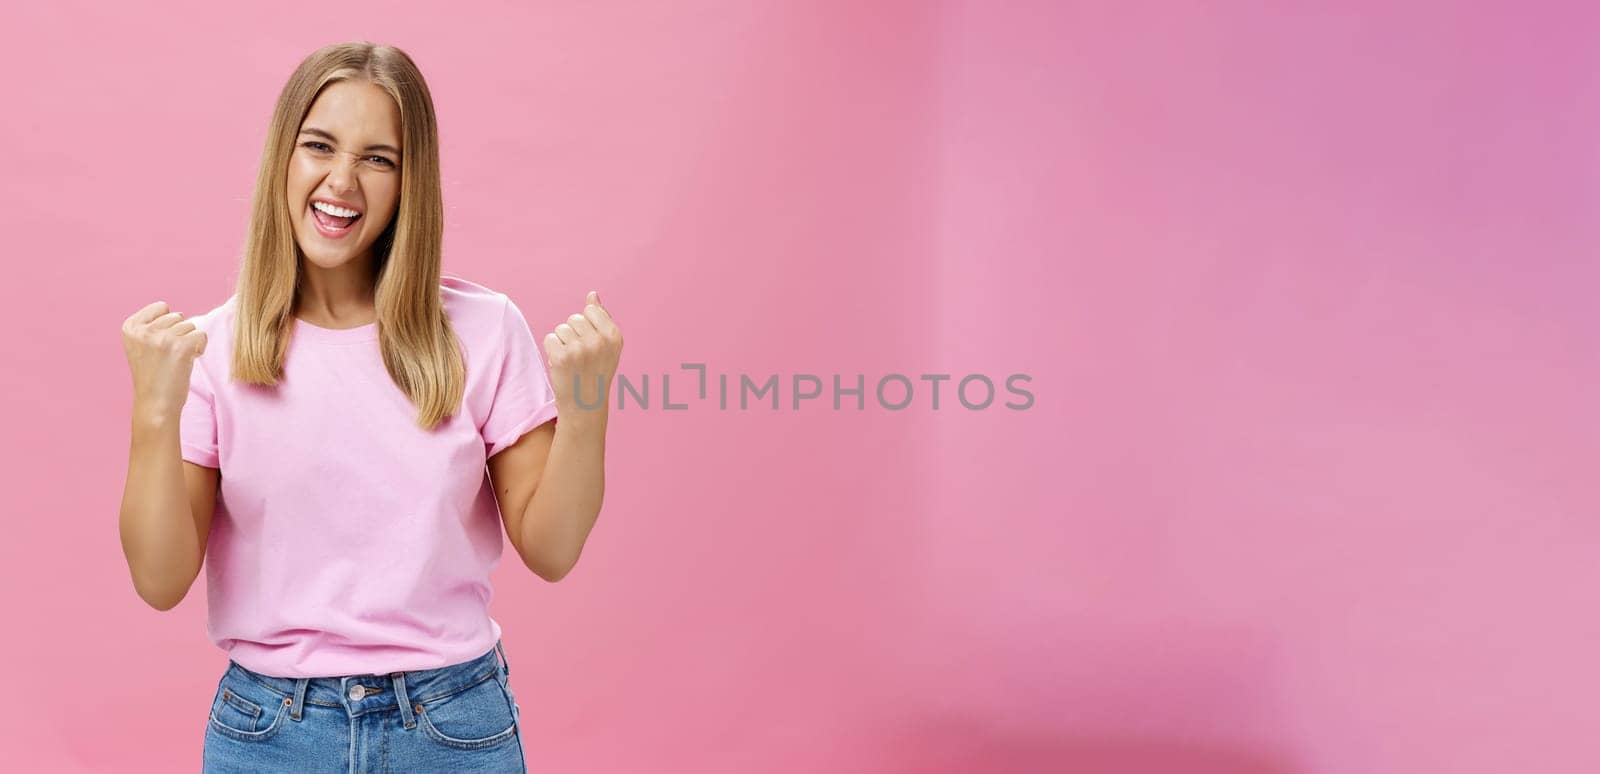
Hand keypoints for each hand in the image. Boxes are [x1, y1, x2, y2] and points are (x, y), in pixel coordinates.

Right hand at [122, 300, 207, 422]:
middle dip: (179, 334)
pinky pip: (202, 335)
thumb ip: (152, 326)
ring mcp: (162, 337)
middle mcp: (144, 330)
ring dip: (189, 342)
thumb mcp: (141, 346)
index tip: (159, 345)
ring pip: (191, 325)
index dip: (167, 324)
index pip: (162, 306)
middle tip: (168, 356)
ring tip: (176, 360)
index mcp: (130, 326)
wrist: (155, 404)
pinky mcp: (181, 347)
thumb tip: (177, 312)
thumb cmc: (153, 376)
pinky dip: (200, 348)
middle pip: (178, 316)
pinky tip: (188, 361)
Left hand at [543, 290, 622, 413]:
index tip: (592, 345)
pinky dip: (552, 350)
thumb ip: (601, 318)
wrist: (585, 405)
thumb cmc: (596, 372)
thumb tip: (592, 294)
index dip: (587, 326)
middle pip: (574, 318)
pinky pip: (550, 338)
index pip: (591, 310)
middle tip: (581, 356)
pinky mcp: (561, 357)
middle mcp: (599, 341)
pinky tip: (562, 365)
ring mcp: (580, 349)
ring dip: (562, 343)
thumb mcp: (607, 345)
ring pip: (561, 328)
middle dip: (574, 334)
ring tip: (572, 361)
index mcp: (614, 336)